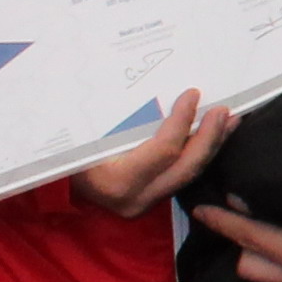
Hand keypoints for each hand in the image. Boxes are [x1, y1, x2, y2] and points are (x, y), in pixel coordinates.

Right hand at [75, 91, 236, 218]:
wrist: (51, 181)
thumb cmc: (63, 150)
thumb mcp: (84, 134)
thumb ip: (116, 118)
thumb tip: (148, 79)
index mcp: (116, 181)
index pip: (164, 150)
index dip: (182, 120)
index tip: (193, 94)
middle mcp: (134, 198)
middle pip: (185, 167)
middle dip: (210, 137)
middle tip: (225, 110)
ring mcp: (144, 202)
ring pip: (188, 174)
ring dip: (211, 145)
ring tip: (229, 120)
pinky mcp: (150, 199)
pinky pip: (180, 175)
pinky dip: (197, 153)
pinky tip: (211, 135)